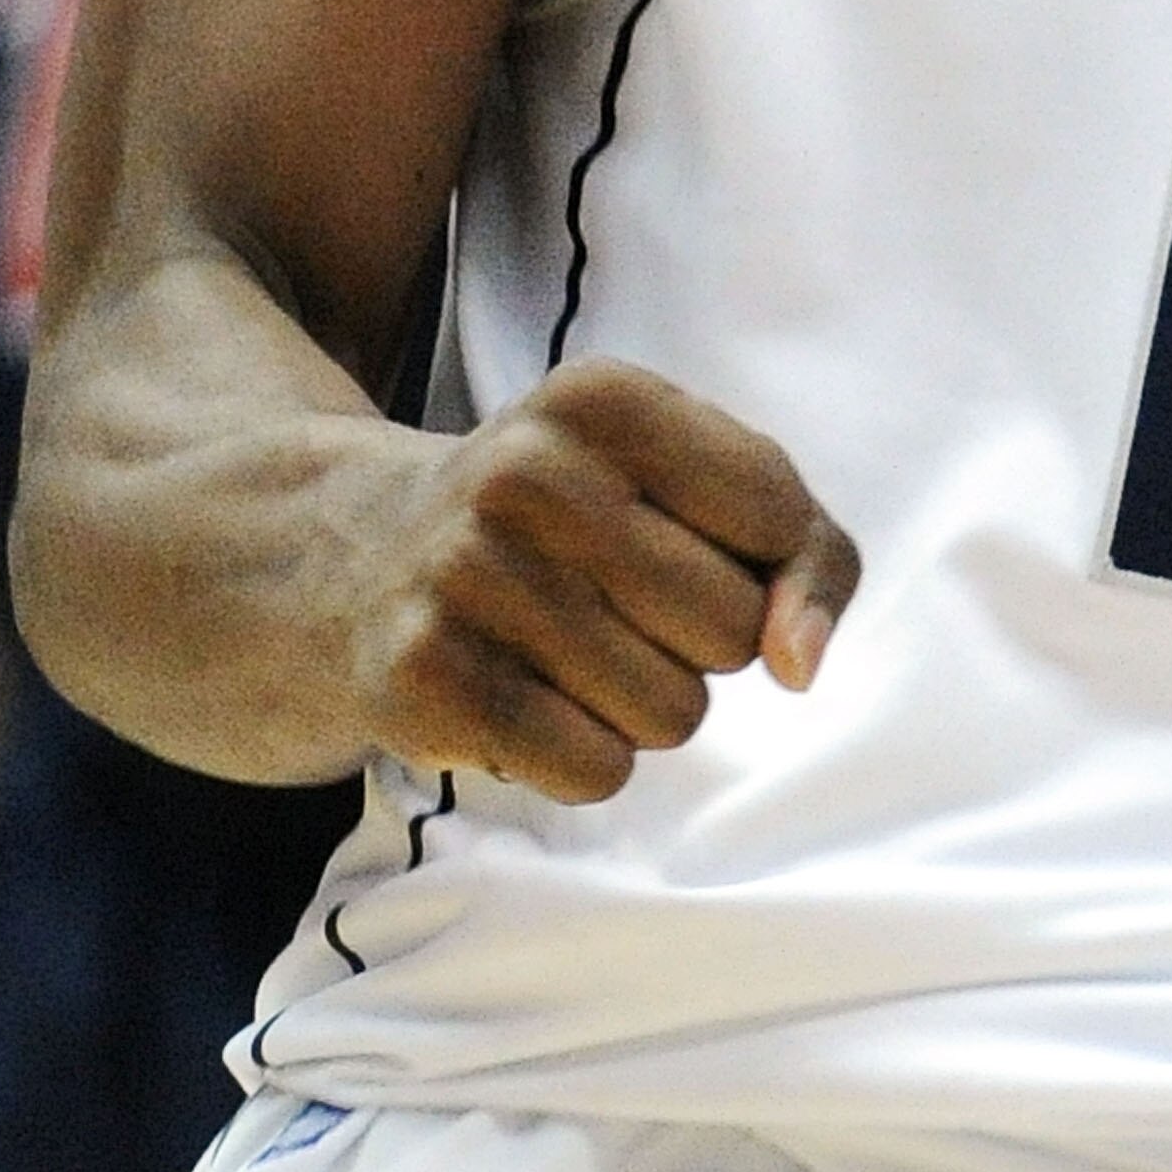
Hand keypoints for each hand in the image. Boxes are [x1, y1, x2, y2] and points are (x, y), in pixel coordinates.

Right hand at [340, 363, 858, 802]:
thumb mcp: (693, 482)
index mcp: (605, 399)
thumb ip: (804, 553)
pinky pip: (597, 772)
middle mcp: (526, 472)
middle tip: (619, 605)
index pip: (777, 518)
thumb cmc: (580, 521)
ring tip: (570, 649)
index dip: (761, 558)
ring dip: (645, 705)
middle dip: (704, 641)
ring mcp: (465, 576)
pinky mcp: (424, 679)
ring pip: (673, 714)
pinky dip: (586, 757)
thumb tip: (800, 665)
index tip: (689, 541)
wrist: (368, 557)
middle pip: (732, 629)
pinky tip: (528, 695)